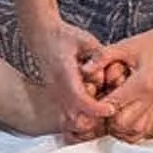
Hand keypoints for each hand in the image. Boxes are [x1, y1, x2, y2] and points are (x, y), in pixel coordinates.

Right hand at [25, 19, 116, 142]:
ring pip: (69, 116)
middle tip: (111, 108)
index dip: (96, 109)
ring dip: (87, 115)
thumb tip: (104, 69)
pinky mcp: (56, 95)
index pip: (79, 99)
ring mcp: (54, 93)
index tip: (111, 109)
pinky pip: (67, 110)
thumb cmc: (64, 36)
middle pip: (74, 115)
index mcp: (64, 74)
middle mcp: (56, 88)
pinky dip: (81, 111)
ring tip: (105, 103)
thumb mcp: (84, 39)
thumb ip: (97, 53)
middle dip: (93, 117)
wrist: (41, 36)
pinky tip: (96, 99)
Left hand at [88, 27, 152, 142]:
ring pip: (131, 131)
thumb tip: (84, 69)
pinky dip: (129, 131)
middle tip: (97, 106)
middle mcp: (149, 98)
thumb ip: (103, 57)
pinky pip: (141, 131)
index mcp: (142, 83)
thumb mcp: (126, 46)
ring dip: (117, 127)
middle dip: (105, 118)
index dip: (96, 105)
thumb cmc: (151, 44)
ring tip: (108, 113)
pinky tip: (120, 119)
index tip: (89, 98)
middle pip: (120, 124)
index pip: (113, 105)